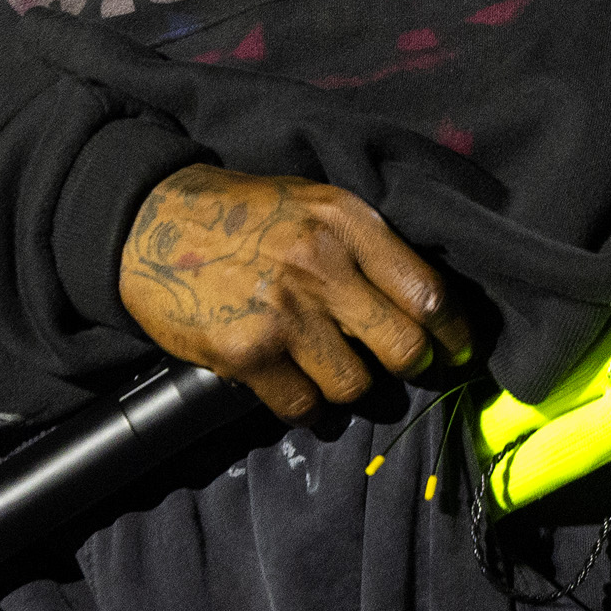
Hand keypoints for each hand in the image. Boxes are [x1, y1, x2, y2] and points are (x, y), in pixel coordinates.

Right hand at [119, 165, 475, 419]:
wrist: (152, 219)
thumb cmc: (244, 214)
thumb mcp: (314, 204)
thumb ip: (368, 245)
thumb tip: (429, 304)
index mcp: (347, 221)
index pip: (429, 293)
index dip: (454, 333)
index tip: (458, 350)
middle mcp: (321, 265)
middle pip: (404, 348)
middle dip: (411, 366)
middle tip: (399, 367)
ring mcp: (283, 313)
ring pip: (355, 385)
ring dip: (347, 385)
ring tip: (326, 364)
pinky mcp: (246, 353)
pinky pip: (303, 406)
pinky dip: (303, 403)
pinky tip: (290, 380)